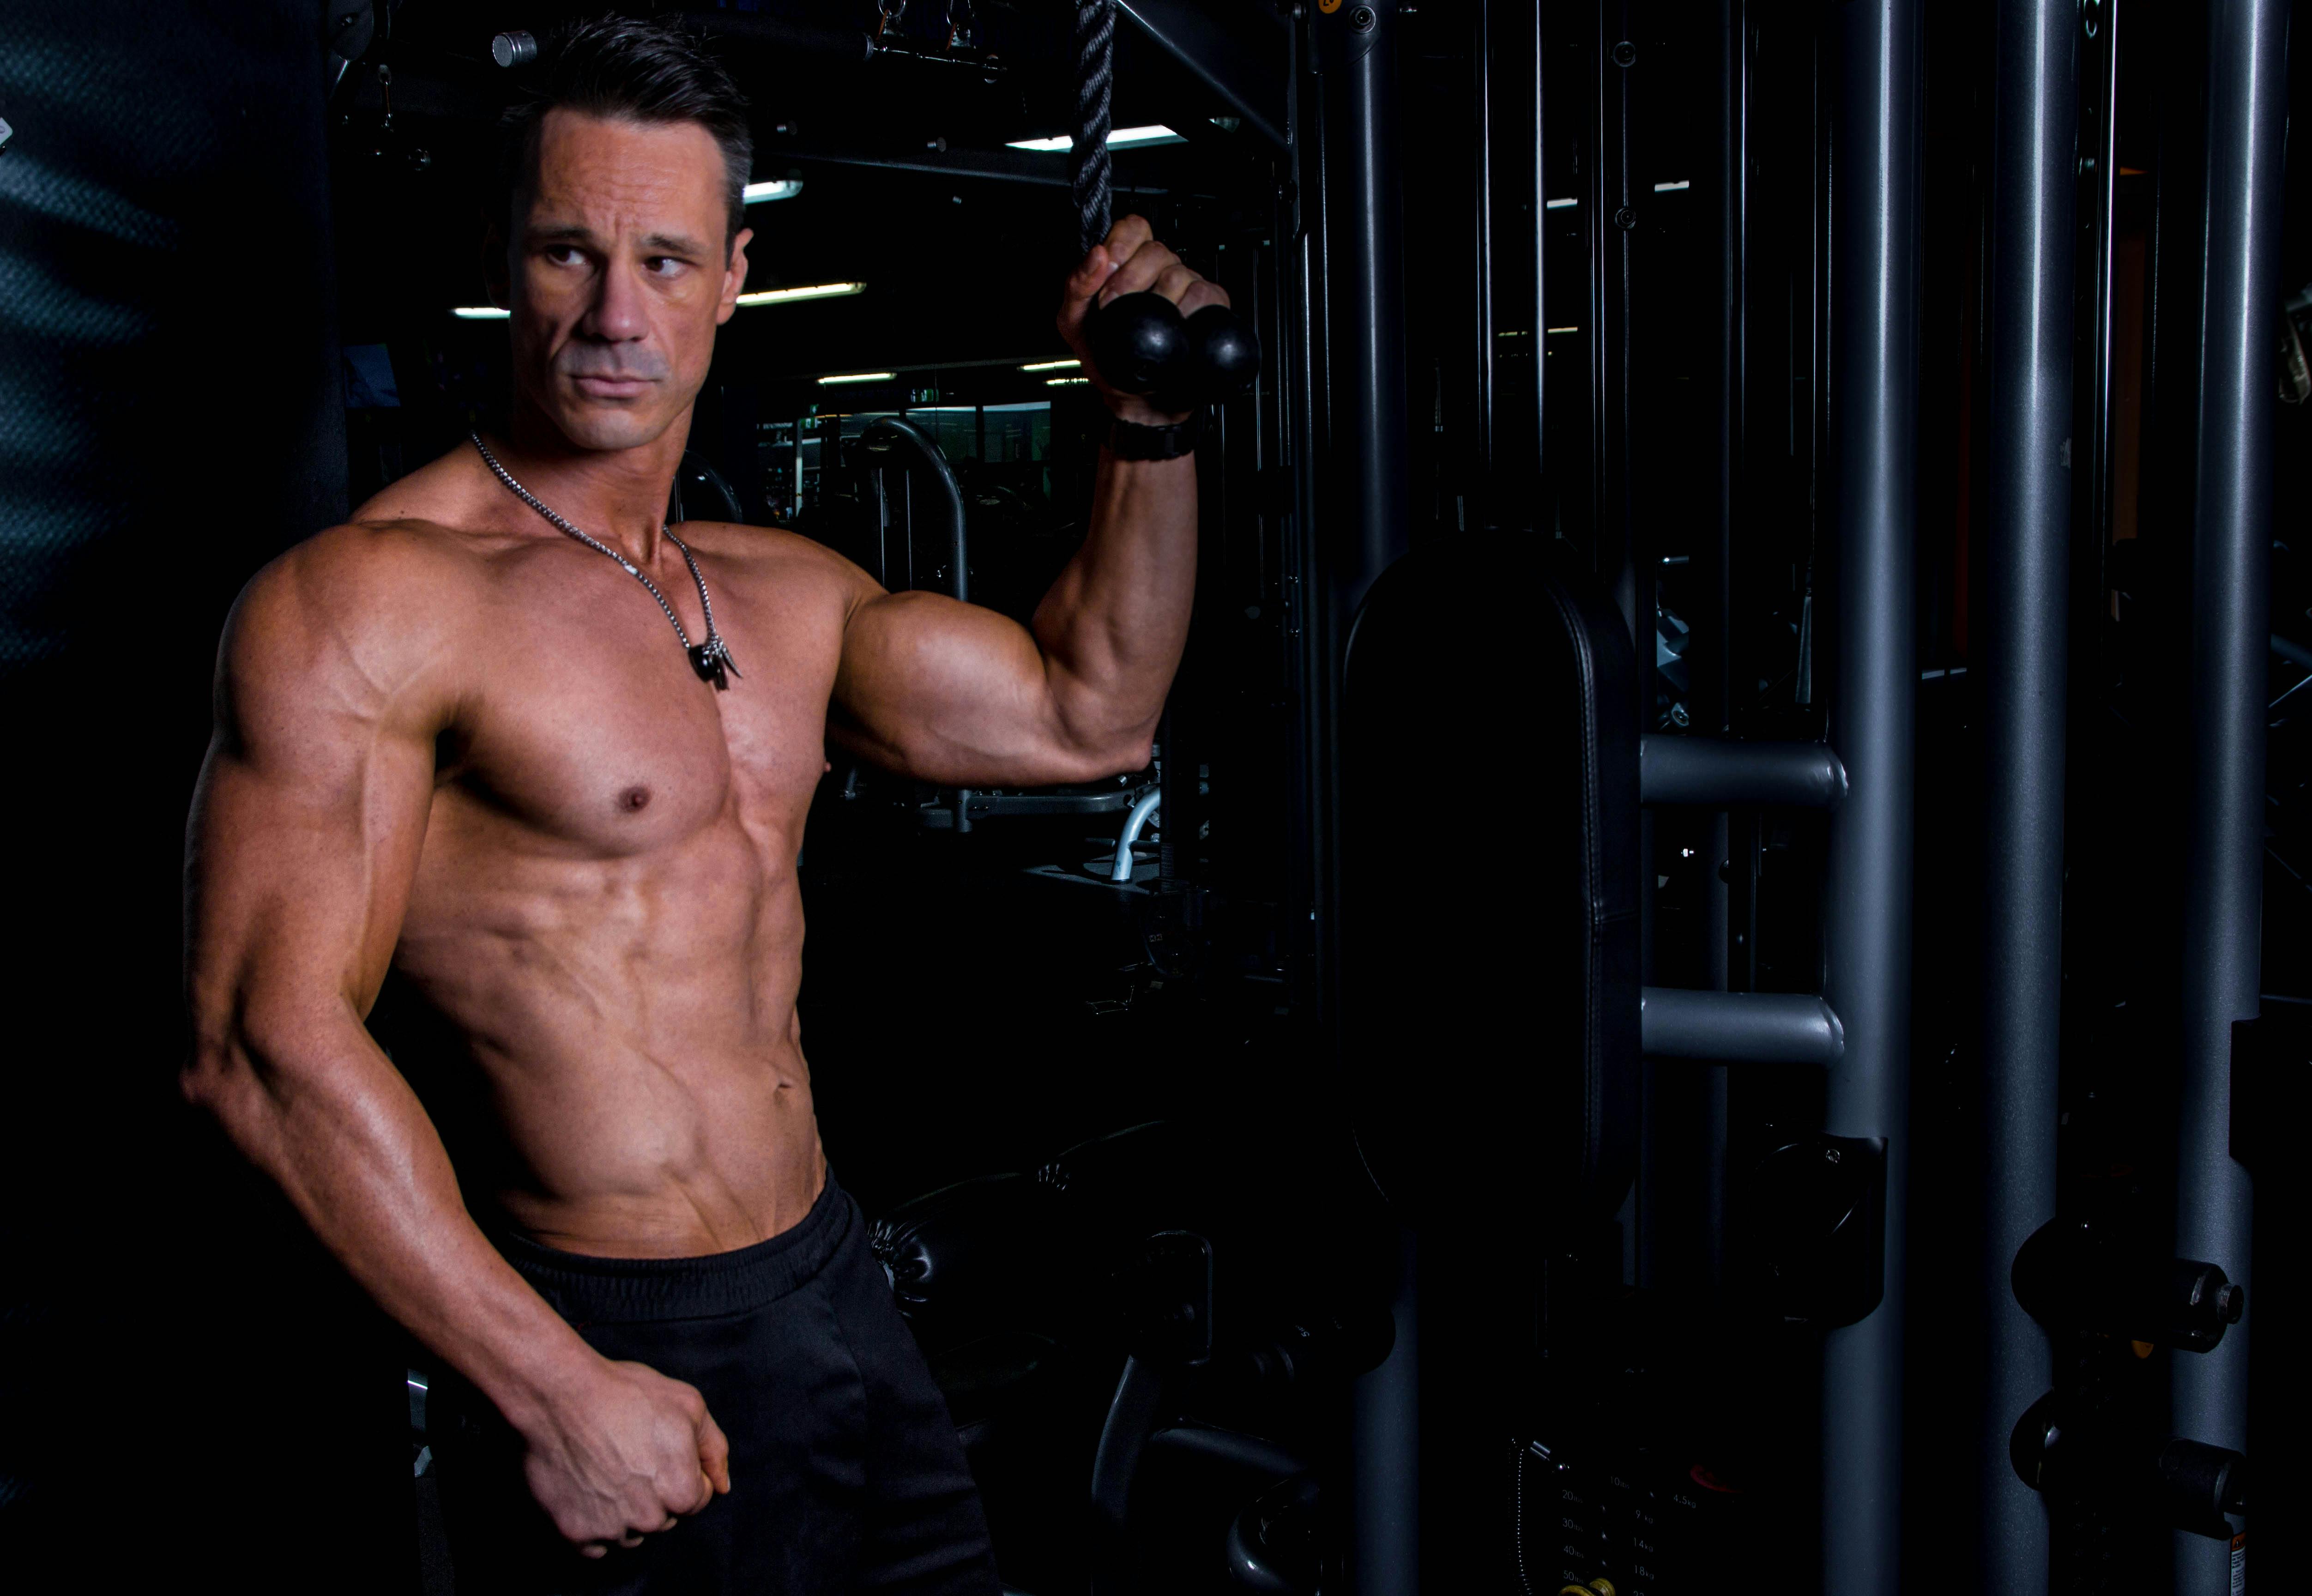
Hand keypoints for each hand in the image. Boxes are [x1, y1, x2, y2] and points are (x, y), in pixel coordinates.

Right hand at [516, 1357, 731, 1556]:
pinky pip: (597, 1542)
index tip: (658, 1447)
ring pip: (631, 1530)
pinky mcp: (575, 1533)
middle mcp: (649, 1520)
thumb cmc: (628, 1395)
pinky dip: (595, 1521)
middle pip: (665, 1515)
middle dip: (656, 1490)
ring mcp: (610, 1530)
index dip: (683, 1469)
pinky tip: (589, 1486)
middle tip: (631, 1452)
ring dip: (626, 1508)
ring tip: (608, 1467)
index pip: (698, 1497)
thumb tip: (723, 1486)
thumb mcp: (689, 1406)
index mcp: (682, 1492)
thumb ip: (713, 1449)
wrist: (562, 1396)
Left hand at [1057, 214, 1231, 426]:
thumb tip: (1096, 255)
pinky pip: (1205, 295)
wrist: (1135, 400)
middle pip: (1156, 249)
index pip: (1134, 227)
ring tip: (1143, 325)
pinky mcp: (1210, 308)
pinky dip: (1188, 310)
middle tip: (1114, 304)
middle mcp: (1160, 271)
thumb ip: (1077, 286)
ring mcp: (1186, 288)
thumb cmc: (1105, 358)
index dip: (1123, 242)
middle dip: (1131, 276)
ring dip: (1157, 297)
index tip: (1109, 267)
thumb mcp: (1074, 322)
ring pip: (1178, 272)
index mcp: (1129, 264)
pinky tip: (1175, 328)